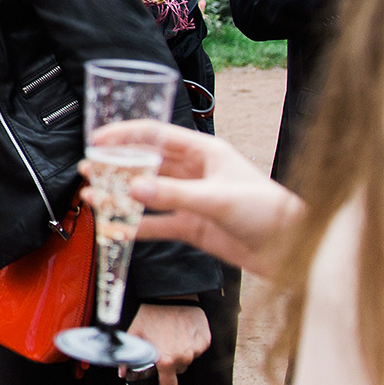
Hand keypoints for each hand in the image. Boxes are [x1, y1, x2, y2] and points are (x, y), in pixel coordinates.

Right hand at [88, 120, 302, 275]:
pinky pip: (157, 225)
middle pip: (148, 164)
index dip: (127, 135)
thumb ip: (174, 195)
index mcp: (205, 152)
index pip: (158, 135)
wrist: (294, 249)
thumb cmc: (269, 211)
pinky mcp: (194, 228)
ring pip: (148, 195)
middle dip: (117, 165)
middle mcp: (196, 173)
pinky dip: (135, 227)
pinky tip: (114, 227)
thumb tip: (134, 189)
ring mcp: (193, 201)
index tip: (99, 139)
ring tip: (92, 194)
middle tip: (89, 167)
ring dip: (121, 195)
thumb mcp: (218, 199)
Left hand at [128, 303, 209, 384]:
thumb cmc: (151, 313)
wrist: (171, 295)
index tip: (161, 381)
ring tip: (171, 336)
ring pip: (188, 359)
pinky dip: (191, 343)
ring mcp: (196, 349)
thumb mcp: (135, 334)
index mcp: (166, 361)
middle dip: (170, 364)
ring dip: (181, 352)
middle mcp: (184, 357)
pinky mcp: (205, 340)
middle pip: (178, 371)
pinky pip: (197, 348)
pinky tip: (182, 331)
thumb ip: (128, 357)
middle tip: (163, 348)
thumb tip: (123, 372)